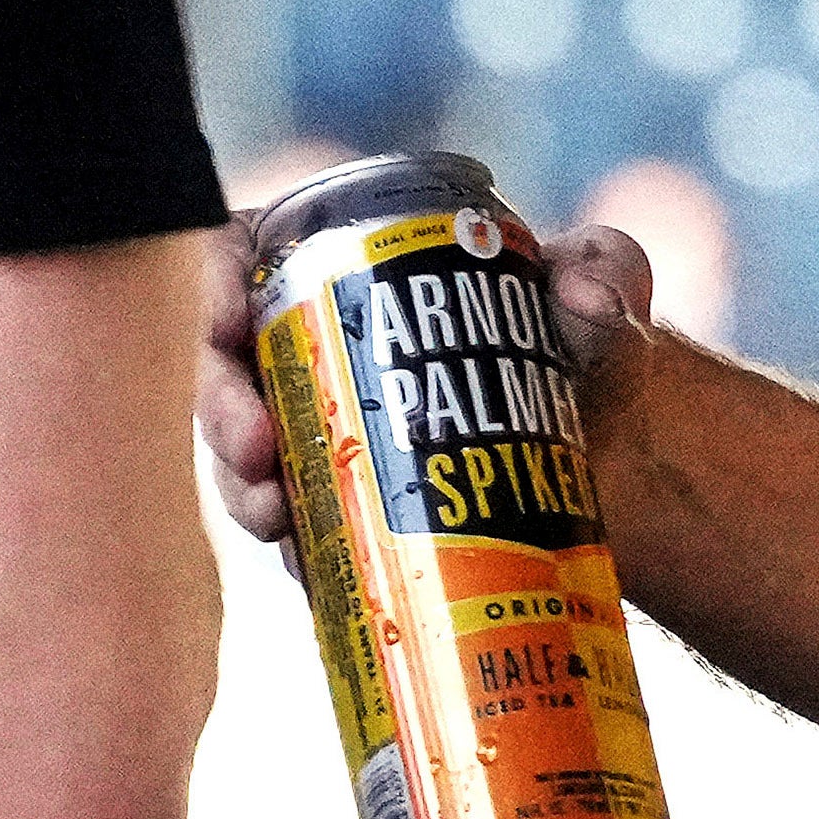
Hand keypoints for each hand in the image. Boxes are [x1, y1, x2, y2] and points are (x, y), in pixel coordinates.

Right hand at [189, 203, 662, 549]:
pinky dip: (290, 545)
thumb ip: (608, 267)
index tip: (226, 322)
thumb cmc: (587, 348)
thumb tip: (587, 304)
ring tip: (278, 519)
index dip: (207, 282)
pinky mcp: (336, 506)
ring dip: (241, 488)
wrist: (611, 458)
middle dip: (220, 409)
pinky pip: (289, 525)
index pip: (241, 252)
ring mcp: (316, 431)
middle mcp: (312, 347)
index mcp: (344, 263)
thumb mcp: (602, 287)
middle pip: (226, 366)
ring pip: (242, 454)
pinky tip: (307, 566)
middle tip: (258, 450)